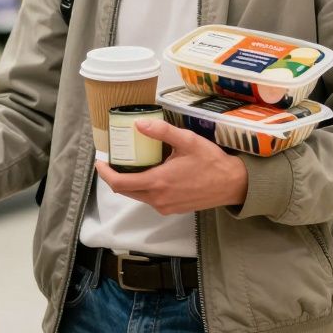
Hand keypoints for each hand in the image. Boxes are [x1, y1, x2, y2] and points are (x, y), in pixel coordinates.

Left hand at [95, 119, 247, 214]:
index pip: (120, 183)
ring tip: (131, 163)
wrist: (232, 184)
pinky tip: (150, 172)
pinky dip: (143, 187)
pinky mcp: (172, 209)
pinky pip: (149, 199)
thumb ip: (162, 132)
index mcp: (158, 182)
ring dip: (129, 182)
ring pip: (137, 196)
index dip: (105, 173)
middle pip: (125, 191)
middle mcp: (158, 198)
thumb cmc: (212, 162)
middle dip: (115, 176)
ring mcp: (165, 206)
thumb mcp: (187, 141)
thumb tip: (139, 124)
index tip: (100, 161)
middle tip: (113, 160)